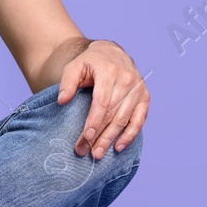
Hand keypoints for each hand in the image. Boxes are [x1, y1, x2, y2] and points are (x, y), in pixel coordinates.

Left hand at [58, 41, 149, 158]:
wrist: (112, 52)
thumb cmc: (90, 62)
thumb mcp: (74, 66)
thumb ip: (67, 82)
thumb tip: (62, 101)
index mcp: (110, 72)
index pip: (102, 102)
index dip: (94, 121)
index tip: (85, 137)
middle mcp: (127, 80)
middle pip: (113, 114)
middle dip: (99, 135)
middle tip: (86, 151)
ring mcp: (138, 89)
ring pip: (124, 119)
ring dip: (111, 138)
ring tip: (98, 153)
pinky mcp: (145, 97)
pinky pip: (139, 119)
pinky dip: (130, 134)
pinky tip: (118, 146)